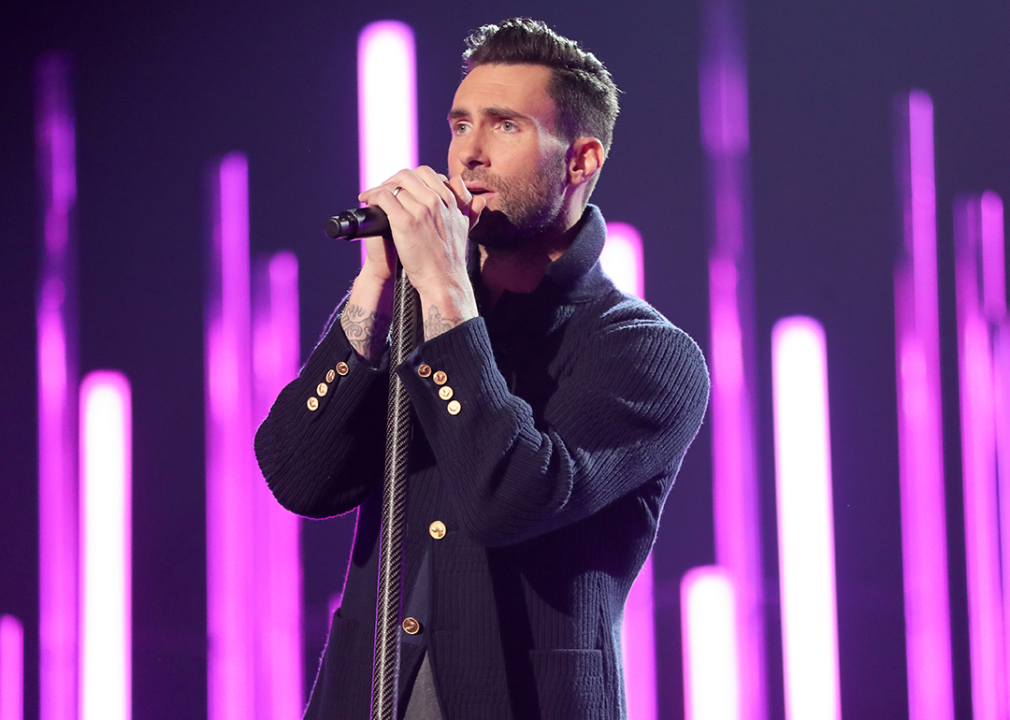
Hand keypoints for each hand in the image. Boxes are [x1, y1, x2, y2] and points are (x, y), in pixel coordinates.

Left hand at [358, 167, 483, 338]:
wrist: (444, 281)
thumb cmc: (451, 260)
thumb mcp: (466, 229)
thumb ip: (470, 210)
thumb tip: (479, 198)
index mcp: (449, 200)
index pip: (426, 173)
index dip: (410, 177)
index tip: (402, 186)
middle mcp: (436, 201)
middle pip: (409, 175)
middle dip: (393, 179)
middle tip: (384, 189)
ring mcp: (421, 210)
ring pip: (395, 185)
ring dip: (380, 188)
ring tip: (372, 196)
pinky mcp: (405, 222)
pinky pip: (384, 197)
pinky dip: (373, 196)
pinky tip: (367, 200)